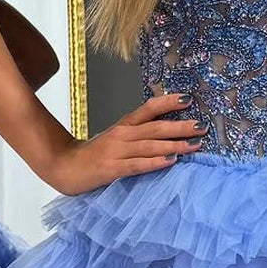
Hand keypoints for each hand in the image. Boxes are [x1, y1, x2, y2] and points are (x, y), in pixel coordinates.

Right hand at [46, 94, 204, 194]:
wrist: (64, 166)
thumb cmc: (93, 154)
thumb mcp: (116, 139)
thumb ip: (138, 135)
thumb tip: (167, 132)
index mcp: (124, 125)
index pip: (148, 108)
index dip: (168, 102)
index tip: (188, 99)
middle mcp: (122, 135)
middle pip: (155, 127)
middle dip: (181, 126)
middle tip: (202, 126)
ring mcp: (117, 151)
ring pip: (150, 145)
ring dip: (175, 144)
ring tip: (195, 145)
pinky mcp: (112, 168)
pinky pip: (137, 164)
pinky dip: (155, 161)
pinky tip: (171, 160)